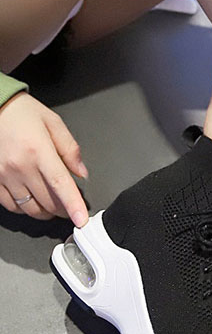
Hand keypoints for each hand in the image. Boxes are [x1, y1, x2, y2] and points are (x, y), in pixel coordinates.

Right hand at [0, 91, 88, 226]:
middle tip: (70, 206)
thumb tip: (81, 172)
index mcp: (39, 151)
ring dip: (46, 212)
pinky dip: (25, 208)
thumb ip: (70, 150)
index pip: (61, 185)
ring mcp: (3, 175)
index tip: (82, 220)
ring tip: (54, 206)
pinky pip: (11, 205)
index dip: (73, 206)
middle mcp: (20, 166)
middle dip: (63, 210)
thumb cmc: (21, 113)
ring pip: (30, 208)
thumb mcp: (53, 123)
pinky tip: (33, 201)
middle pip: (47, 202)